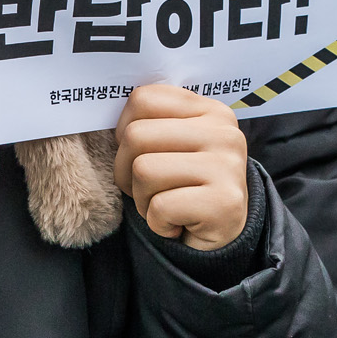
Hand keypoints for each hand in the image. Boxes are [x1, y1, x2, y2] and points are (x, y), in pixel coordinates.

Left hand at [113, 83, 250, 250]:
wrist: (220, 237)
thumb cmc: (185, 188)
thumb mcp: (175, 146)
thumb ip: (154, 122)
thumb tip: (109, 110)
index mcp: (210, 111)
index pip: (143, 100)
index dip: (125, 132)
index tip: (139, 155)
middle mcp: (224, 133)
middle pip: (136, 135)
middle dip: (128, 171)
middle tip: (150, 189)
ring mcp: (227, 166)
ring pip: (144, 170)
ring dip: (143, 199)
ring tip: (165, 206)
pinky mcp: (223, 203)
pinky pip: (160, 207)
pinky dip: (158, 223)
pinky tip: (176, 224)